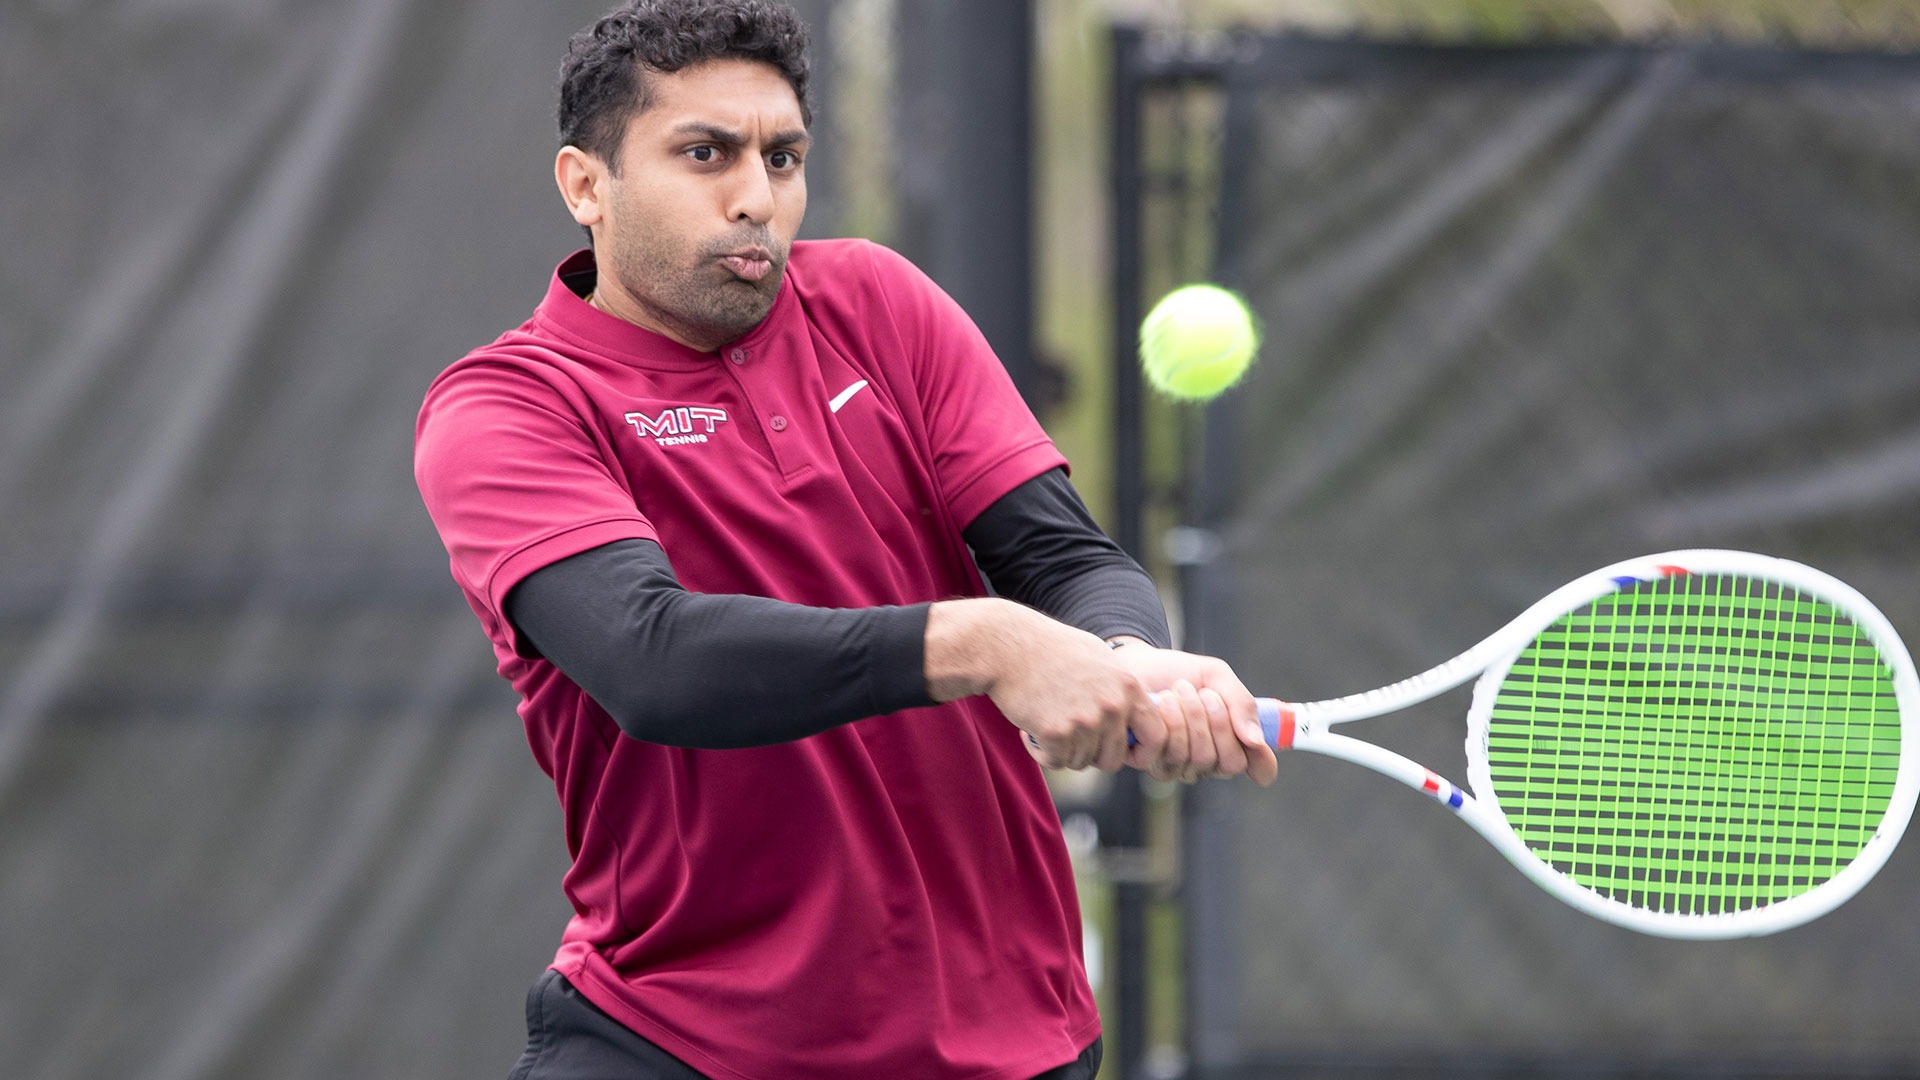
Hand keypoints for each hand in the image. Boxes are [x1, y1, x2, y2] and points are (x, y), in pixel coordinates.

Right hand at [924, 599, 1154, 772]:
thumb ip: (1123, 690)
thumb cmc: (1051, 650)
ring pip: (1081, 761)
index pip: (1155, 735)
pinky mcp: (1056, 734)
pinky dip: (1041, 752)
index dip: (1140, 751)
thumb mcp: (1100, 659)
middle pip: (1113, 759)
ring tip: (1047, 723)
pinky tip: (1030, 730)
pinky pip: (1055, 762)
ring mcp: (1085, 721)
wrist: (1008, 647)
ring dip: (1064, 751)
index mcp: (1128, 687)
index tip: (1123, 752)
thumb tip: (1141, 717)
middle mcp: (1112, 706)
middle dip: (1092, 755)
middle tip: (1071, 739)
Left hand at [1107, 639, 1277, 785]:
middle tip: (1205, 694)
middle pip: (1231, 763)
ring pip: (1201, 758)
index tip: (1256, 741)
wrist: (1136, 663)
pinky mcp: (1150, 761)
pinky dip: (1171, 721)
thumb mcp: (1216, 676)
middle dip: (1220, 723)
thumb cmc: (1178, 672)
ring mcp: (1178, 766)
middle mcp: (1207, 762)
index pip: (1260, 769)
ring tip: (1179, 690)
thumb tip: (1255, 740)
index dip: (1264, 762)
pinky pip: (1171, 753)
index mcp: (1231, 743)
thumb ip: (1240, 702)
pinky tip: (1163, 702)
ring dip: (1193, 716)